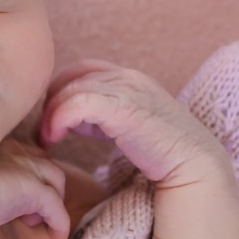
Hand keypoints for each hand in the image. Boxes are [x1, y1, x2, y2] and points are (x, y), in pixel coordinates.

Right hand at [0, 135, 71, 238]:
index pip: (25, 155)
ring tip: (35, 222)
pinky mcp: (34, 190)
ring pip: (56, 182)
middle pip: (45, 165)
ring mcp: (27, 169)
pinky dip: (59, 225)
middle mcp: (16, 152)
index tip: (18, 195)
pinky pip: (57, 210)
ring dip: (52, 201)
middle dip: (44, 185)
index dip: (26, 174)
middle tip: (29, 211)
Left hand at [37, 59, 226, 187]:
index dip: (61, 91)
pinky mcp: (122, 108)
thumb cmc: (162, 156)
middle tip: (43, 133)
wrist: (195, 168)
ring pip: (70, 90)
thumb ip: (102, 118)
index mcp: (131, 79)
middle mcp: (129, 77)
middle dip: (52, 103)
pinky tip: (54, 139)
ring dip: (51, 115)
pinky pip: (76, 105)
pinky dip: (58, 120)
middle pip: (72, 78)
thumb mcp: (128, 128)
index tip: (53, 122)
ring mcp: (127, 89)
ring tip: (47, 140)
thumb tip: (70, 122)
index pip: (83, 69)